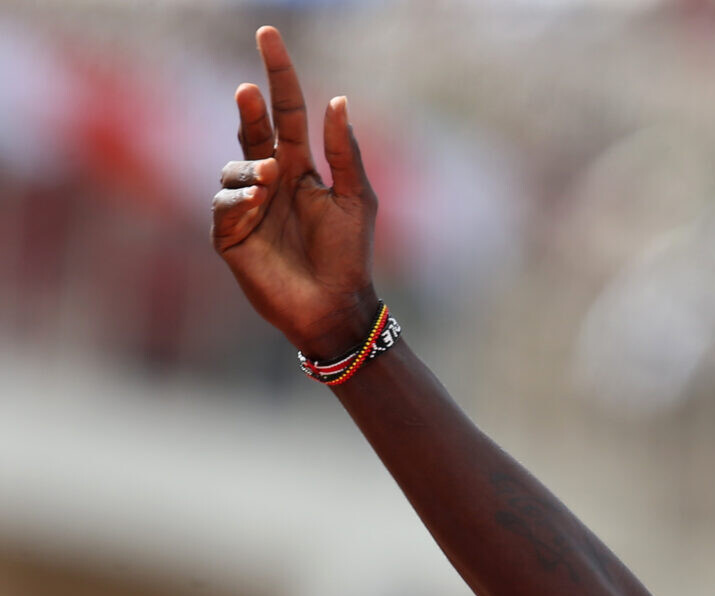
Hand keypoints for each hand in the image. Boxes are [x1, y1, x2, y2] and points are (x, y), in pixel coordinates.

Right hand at [209, 26, 378, 357]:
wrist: (335, 307)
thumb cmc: (350, 256)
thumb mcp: (357, 199)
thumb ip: (344, 153)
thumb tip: (337, 99)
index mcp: (301, 169)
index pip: (287, 113)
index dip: (279, 76)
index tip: (268, 36)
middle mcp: (270, 182)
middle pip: (252, 131)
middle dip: (249, 109)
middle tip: (249, 91)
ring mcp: (247, 207)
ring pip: (234, 167)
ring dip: (252, 168)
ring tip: (271, 179)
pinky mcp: (230, 235)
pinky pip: (225, 204)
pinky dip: (240, 199)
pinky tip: (257, 205)